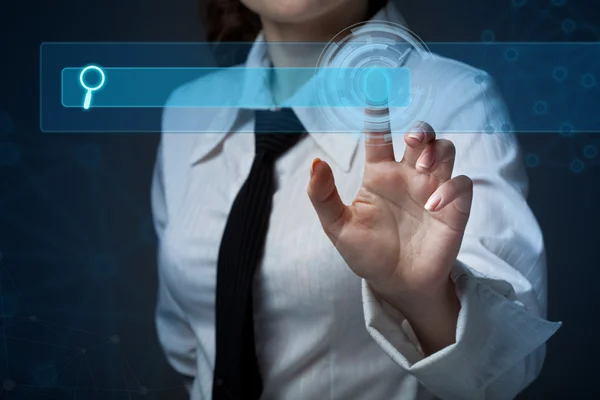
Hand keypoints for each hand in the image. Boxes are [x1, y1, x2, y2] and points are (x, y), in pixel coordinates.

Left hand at [307, 109, 472, 351]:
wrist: (396, 285)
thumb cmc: (367, 254)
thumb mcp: (337, 228)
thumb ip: (323, 196)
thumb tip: (315, 162)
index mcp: (379, 175)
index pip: (380, 135)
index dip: (379, 113)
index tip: (377, 88)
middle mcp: (408, 176)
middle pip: (422, 136)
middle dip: (422, 129)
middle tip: (414, 140)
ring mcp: (432, 190)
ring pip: (446, 150)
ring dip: (438, 151)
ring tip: (424, 167)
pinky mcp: (454, 209)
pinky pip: (462, 184)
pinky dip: (451, 187)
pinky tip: (432, 203)